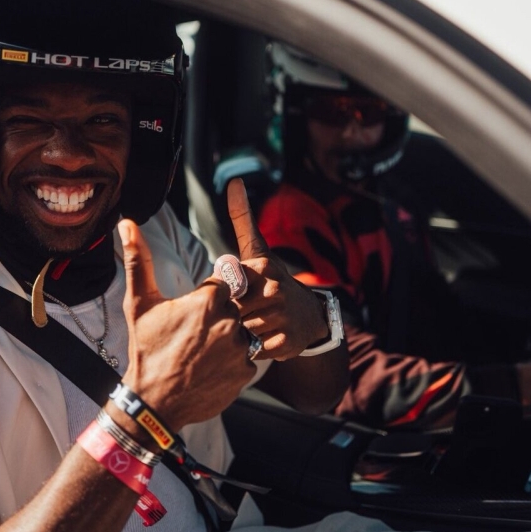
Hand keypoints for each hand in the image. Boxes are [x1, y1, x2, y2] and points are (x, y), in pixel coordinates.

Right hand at [118, 219, 255, 431]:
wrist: (154, 402)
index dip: (210, 294)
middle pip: (237, 305)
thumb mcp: (140, 303)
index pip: (225, 281)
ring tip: (202, 352)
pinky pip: (247, 357)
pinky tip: (210, 368)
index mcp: (210, 299)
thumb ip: (138, 260)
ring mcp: (241, 347)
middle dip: (221, 315)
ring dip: (229, 337)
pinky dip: (233, 361)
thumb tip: (127, 223)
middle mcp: (231, 320)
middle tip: (197, 334)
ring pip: (244, 330)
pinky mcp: (247, 371)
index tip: (195, 309)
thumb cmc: (146, 349)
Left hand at [225, 178, 328, 360]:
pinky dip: (254, 348)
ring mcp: (282, 317)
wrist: (308, 316)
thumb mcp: (257, 249)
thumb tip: (235, 182)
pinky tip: (265, 337)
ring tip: (256, 323)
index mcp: (261, 267)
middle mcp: (274, 290)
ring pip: (239, 331)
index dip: (223, 293)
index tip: (237, 292)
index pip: (222, 286)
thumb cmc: (272, 279)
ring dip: (242, 332)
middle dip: (231, 314)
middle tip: (247, 311)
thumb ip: (243, 219)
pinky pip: (252, 350)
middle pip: (228, 310)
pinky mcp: (285, 343)